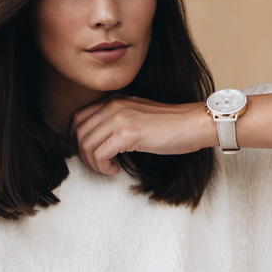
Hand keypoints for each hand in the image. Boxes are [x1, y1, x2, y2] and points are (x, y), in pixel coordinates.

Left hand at [70, 96, 213, 174]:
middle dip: (84, 155)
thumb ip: (118, 123)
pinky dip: (103, 167)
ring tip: (108, 168)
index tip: (90, 154)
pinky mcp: (127, 134)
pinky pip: (99, 155)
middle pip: (79, 133)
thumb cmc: (172, 125)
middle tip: (99, 165)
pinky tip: (115, 170)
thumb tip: (100, 142)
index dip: (79, 140)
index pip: (78, 119)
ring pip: (86, 145)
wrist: (193, 124)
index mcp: (114, 101)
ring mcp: (119, 118)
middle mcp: (113, 106)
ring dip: (94, 163)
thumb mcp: (138, 117)